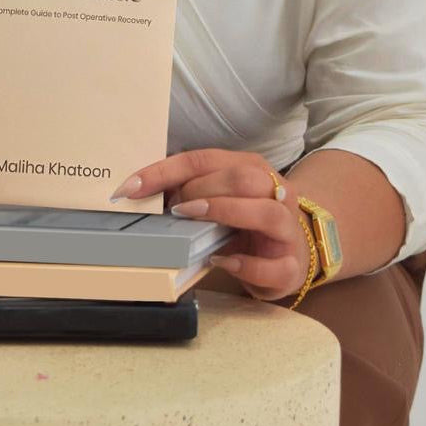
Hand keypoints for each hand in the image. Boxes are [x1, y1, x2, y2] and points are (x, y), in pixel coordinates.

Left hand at [112, 148, 310, 300]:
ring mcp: (287, 229)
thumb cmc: (246, 221)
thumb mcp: (219, 199)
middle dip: (200, 189)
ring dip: (223, 212)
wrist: (294, 250)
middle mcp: (275, 192)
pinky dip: (244, 264)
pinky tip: (220, 261)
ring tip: (191, 220)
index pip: (204, 159)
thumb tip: (142, 194)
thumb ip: (190, 192)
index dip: (164, 171)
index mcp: (251, 168)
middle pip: (242, 178)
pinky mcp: (292, 266)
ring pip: (265, 212)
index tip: (131, 188)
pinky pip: (274, 265)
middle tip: (173, 208)